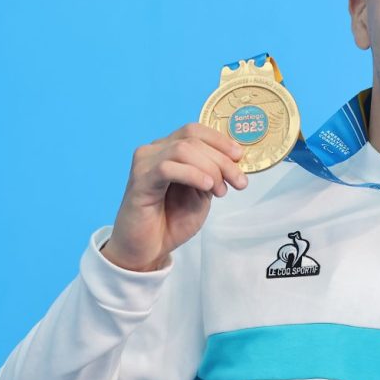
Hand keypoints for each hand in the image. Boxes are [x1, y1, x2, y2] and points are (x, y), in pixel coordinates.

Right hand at [102, 123, 247, 271]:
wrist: (147, 248)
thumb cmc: (171, 220)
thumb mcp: (201, 192)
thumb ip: (212, 173)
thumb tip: (234, 159)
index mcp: (168, 149)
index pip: (195, 131)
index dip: (220, 140)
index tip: (240, 157)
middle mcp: (154, 151)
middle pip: (193, 139)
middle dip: (222, 159)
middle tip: (238, 182)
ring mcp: (144, 164)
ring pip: (183, 150)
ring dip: (210, 168)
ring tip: (220, 191)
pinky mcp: (139, 181)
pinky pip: (167, 167)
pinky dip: (192, 174)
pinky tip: (206, 186)